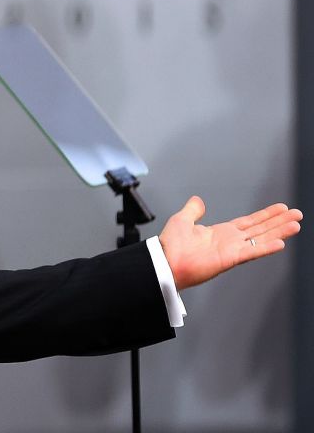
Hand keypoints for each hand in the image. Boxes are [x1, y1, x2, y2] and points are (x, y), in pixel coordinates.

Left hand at [158, 195, 301, 289]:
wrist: (165, 262)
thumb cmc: (171, 245)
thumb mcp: (182, 220)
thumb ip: (193, 210)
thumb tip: (198, 200)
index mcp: (222, 232)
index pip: (249, 221)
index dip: (266, 215)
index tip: (282, 208)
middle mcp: (231, 241)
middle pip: (261, 229)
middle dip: (279, 221)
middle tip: (297, 214)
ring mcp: (232, 250)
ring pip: (261, 239)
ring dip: (279, 232)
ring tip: (296, 225)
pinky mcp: (230, 259)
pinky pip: (251, 252)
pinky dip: (265, 248)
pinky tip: (281, 243)